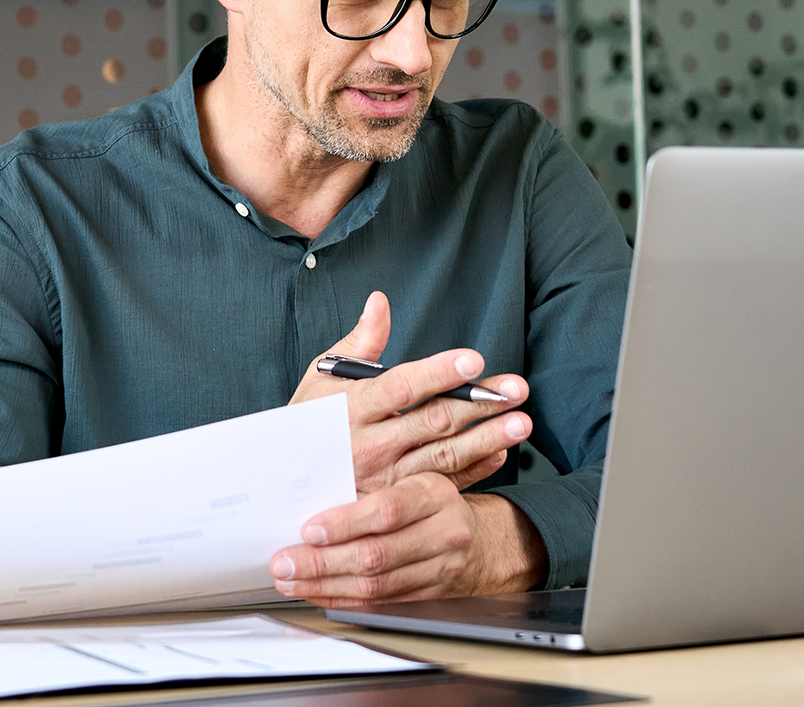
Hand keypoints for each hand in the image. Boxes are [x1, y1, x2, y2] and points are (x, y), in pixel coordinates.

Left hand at [270, 474, 548, 606]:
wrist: (473, 533)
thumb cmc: (427, 491)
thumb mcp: (415, 462)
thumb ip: (379, 452)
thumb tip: (323, 439)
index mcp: (434, 491)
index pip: (387, 509)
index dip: (345, 522)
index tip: (308, 528)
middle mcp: (443, 531)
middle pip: (376, 554)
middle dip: (322, 562)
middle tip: (283, 561)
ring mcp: (439, 567)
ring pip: (374, 586)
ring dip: (324, 585)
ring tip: (289, 579)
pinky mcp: (430, 595)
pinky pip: (379, 604)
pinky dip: (342, 600)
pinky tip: (316, 593)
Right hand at [290, 291, 531, 493]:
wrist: (282, 488)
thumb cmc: (305, 424)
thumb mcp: (321, 379)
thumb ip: (359, 342)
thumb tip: (380, 301)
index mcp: (353, 408)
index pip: (401, 386)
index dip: (438, 372)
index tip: (474, 360)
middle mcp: (370, 444)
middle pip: (432, 421)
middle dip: (479, 403)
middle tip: (517, 389)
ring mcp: (385, 478)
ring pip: (444, 457)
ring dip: (487, 439)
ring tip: (521, 422)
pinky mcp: (396, 501)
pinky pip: (441, 486)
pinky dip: (474, 471)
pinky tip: (500, 454)